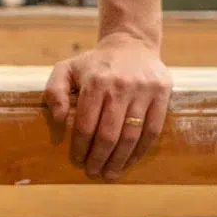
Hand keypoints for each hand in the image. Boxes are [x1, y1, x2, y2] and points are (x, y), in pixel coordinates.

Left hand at [43, 34, 171, 180]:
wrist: (132, 43)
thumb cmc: (95, 64)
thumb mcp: (67, 69)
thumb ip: (54, 91)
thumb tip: (57, 118)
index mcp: (96, 82)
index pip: (85, 126)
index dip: (80, 149)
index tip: (77, 161)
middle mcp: (121, 85)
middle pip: (108, 135)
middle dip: (98, 159)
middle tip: (93, 172)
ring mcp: (144, 89)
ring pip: (131, 136)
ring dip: (119, 161)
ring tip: (110, 174)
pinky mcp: (162, 91)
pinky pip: (152, 129)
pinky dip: (140, 151)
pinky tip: (130, 161)